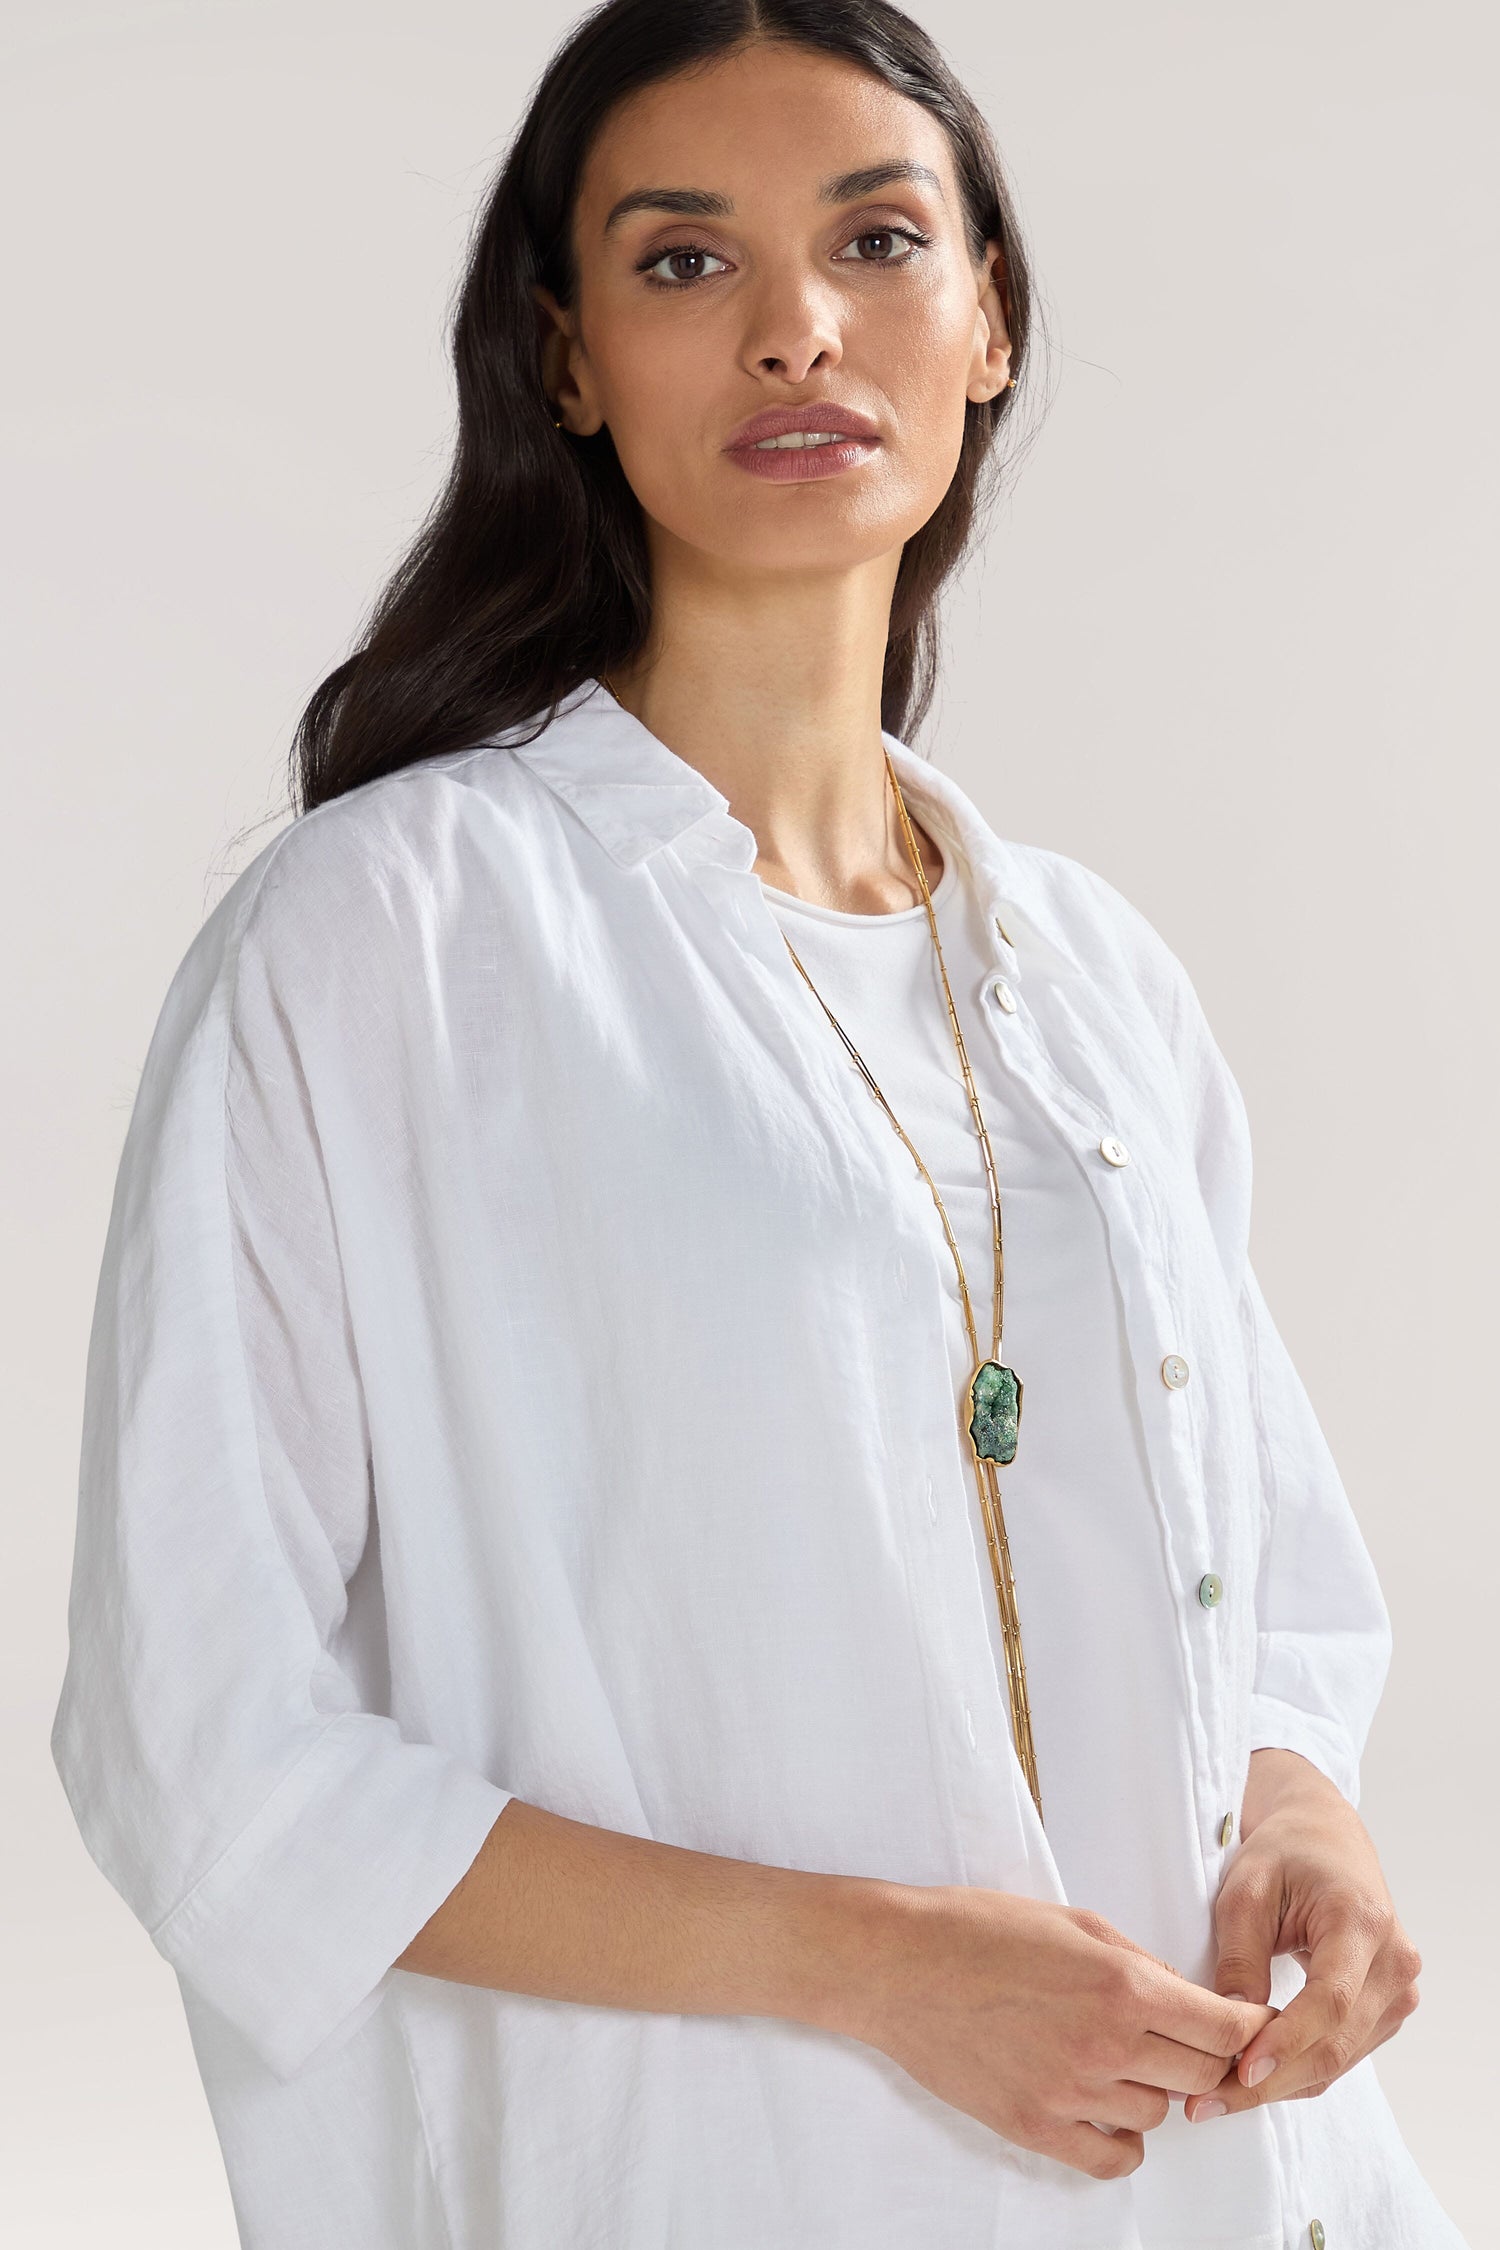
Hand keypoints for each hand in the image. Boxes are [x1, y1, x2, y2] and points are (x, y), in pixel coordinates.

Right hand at [833, 1884, 1274, 2179]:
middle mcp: (1104, 2044)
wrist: (898, 1965)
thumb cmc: (977, 1929)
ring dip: (1153, 2089)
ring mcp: (1070, 2093)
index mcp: (1120, 1984)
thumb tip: (1187, 1997)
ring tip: (1120, 2057)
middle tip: (1183, 2037)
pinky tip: (1105, 2106)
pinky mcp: (1036, 2127)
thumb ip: (1139, 1960)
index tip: (1246, 2023)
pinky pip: (1113, 2159)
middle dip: (1204, 2057)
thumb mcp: (1072, 1920)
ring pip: (1158, 2116)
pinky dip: (1122, 2140)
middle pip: (1201, 2076)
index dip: (1245, 2025)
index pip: (1223, 2027)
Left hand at [1186, 1748, 1422, 2123]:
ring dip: (1279, 2085)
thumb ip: (1240, 1955)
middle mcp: (1394, 1962)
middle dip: (1270, 2081)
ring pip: (1338, 2060)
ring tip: (1216, 2098)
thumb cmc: (1283, 1853)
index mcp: (1363, 1921)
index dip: (1286, 2042)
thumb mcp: (1246, 1889)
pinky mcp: (1386, 2009)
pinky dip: (1296, 2072)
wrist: (1324, 1838)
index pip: (1329, 2000)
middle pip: (1335, 2043)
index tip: (1240, 2071)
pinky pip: (1341, 2054)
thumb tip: (1232, 2028)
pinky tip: (1250, 2081)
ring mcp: (1398, 1991)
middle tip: (1206, 2103)